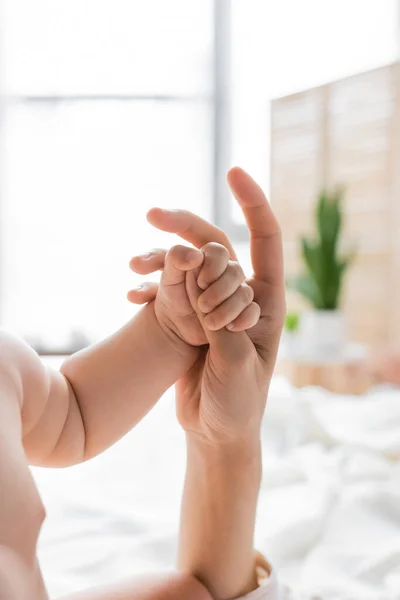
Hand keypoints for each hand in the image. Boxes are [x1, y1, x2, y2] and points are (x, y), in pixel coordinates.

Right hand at [129, 167, 284, 443]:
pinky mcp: (190, 319)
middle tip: (152, 214)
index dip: (253, 204)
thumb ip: (224, 330)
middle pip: (217, 245)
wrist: (214, 429)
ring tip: (132, 264)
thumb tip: (209, 288)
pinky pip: (171, 291)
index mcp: (266, 302)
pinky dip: (152, 287)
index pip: (265, 241)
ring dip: (162, 259)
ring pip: (189, 266)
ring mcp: (214, 305)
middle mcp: (241, 296)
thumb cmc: (237, 405)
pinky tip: (131, 292)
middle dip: (187, 227)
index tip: (234, 171)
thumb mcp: (236, 371)